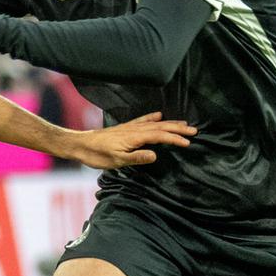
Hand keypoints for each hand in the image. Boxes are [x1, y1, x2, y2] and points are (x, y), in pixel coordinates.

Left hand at [68, 112, 197, 169]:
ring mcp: (130, 127)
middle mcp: (135, 129)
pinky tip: (159, 115)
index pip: (160, 136)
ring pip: (155, 123)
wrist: (80, 144)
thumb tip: (155, 155)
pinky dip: (153, 117)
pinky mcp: (125, 128)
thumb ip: (136, 157)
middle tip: (194, 131)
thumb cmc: (97, 155)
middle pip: (161, 127)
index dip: (175, 139)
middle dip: (178, 129)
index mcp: (135, 137)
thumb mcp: (117, 161)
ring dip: (170, 123)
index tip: (188, 142)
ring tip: (184, 123)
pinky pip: (143, 120)